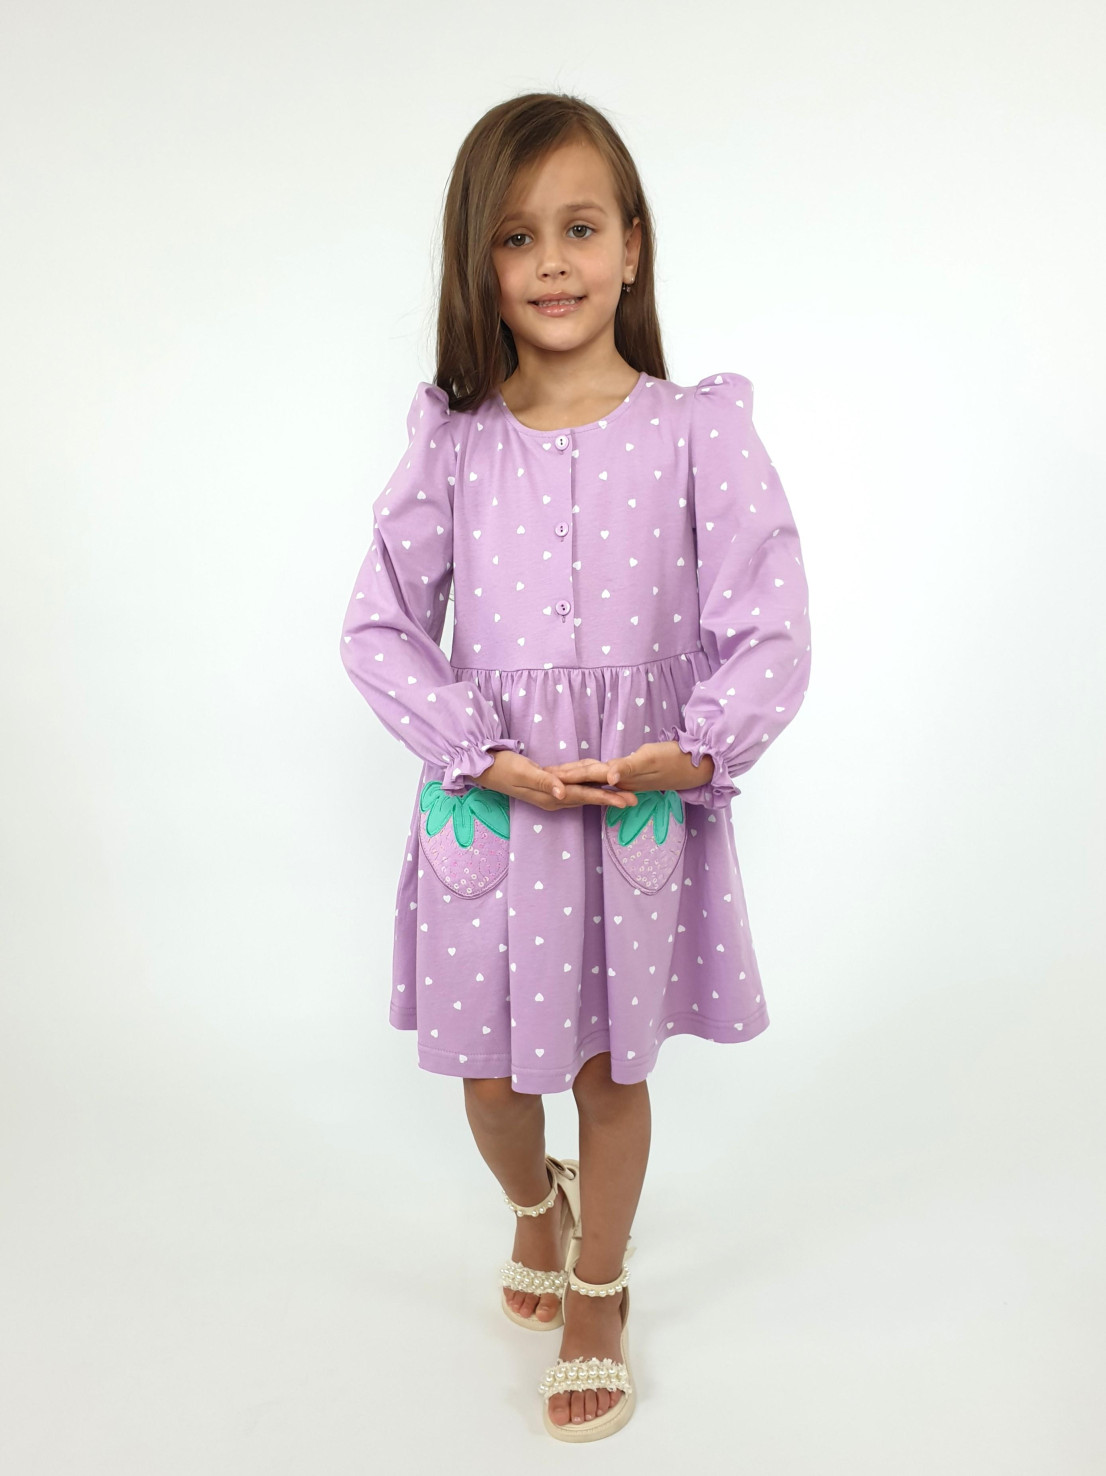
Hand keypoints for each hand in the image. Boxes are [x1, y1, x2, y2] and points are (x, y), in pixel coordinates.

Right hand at [476, 748, 638, 811]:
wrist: (486, 769)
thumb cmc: (504, 768)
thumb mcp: (524, 773)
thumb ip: (545, 782)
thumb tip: (563, 793)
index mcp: (552, 795)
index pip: (585, 795)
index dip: (607, 797)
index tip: (626, 800)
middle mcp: (555, 797)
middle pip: (589, 797)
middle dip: (612, 798)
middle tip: (635, 800)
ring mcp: (552, 793)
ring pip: (583, 792)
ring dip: (603, 794)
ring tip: (623, 794)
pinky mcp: (549, 785)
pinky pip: (574, 786)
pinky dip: (589, 785)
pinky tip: (597, 784)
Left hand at [542, 741, 714, 794]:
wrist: (697, 764)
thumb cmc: (672, 759)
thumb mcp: (648, 761)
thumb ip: (627, 767)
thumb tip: (608, 778)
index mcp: (617, 775)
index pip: (585, 774)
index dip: (565, 774)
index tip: (545, 775)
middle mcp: (619, 776)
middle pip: (586, 776)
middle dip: (565, 776)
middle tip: (543, 776)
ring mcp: (628, 775)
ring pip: (597, 775)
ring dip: (578, 776)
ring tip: (559, 777)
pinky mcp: (638, 770)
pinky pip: (618, 772)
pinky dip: (608, 772)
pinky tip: (601, 775)